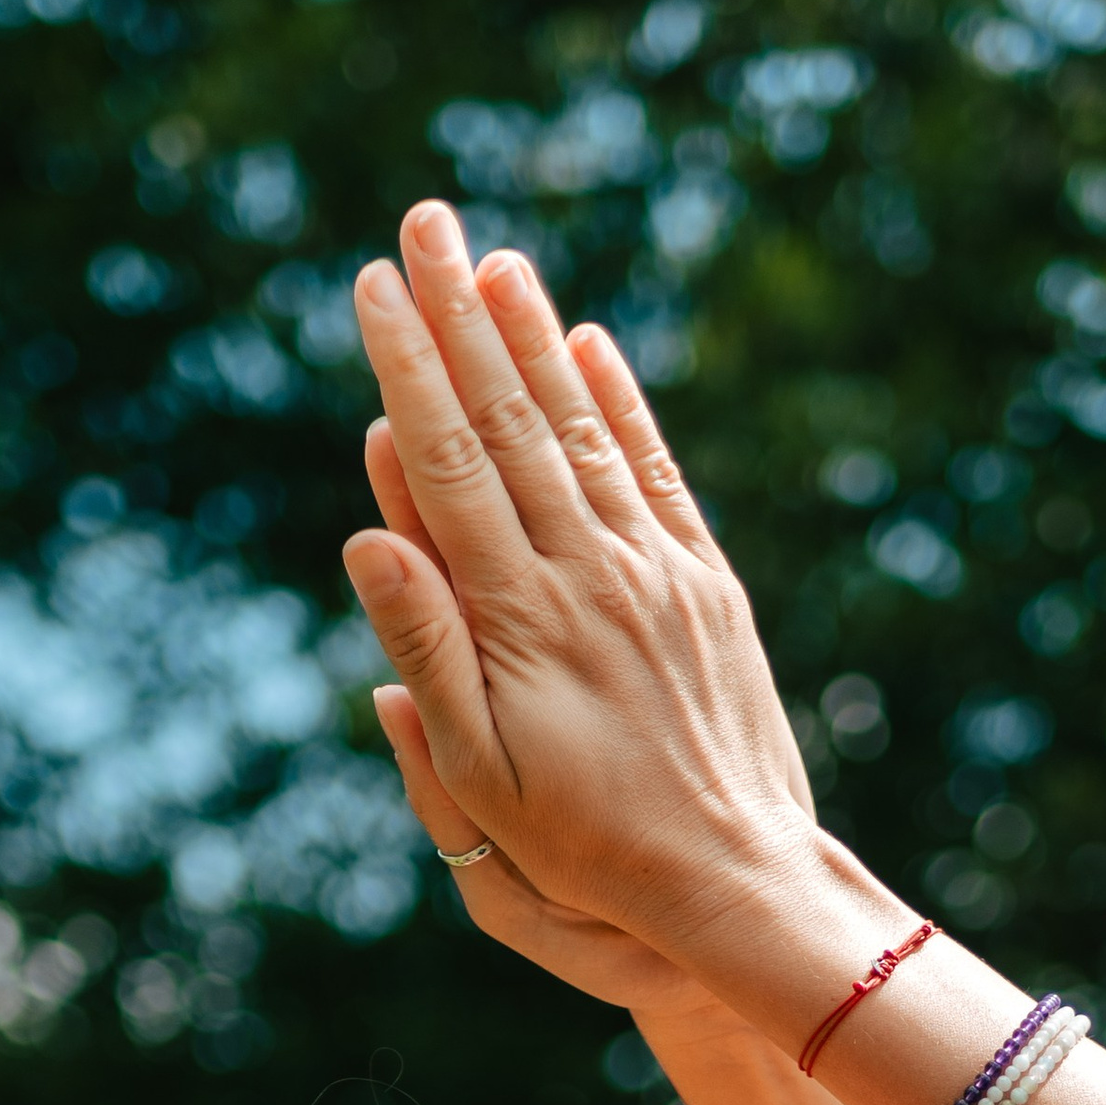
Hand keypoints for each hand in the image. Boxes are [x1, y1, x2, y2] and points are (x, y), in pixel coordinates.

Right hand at [344, 205, 819, 959]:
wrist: (734, 881)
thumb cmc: (588, 850)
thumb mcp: (482, 781)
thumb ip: (430, 652)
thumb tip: (371, 538)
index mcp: (523, 621)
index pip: (450, 465)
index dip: (409, 368)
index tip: (374, 286)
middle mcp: (592, 576)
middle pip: (513, 422)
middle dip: (461, 316)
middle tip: (423, 223)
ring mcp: (657, 575)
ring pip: (584, 431)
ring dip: (536, 337)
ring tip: (496, 258)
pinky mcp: (706, 589)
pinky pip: (655, 476)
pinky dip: (623, 404)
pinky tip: (593, 344)